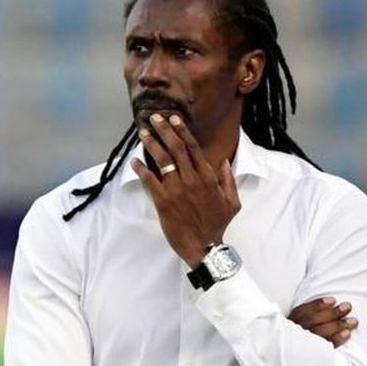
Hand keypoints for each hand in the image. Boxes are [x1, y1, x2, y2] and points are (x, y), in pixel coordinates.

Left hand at [130, 113, 240, 267]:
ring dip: (152, 144)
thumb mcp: (232, 203)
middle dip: (164, 130)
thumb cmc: (217, 225)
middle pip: (176, 148)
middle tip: (154, 118)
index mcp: (208, 177)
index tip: (173, 119)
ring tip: (143, 133)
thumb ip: (228, 180)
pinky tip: (134, 160)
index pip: (193, 148)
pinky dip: (141, 169)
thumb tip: (224, 162)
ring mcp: (177, 189)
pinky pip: (149, 180)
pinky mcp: (163, 201)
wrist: (204, 247)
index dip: (182, 131)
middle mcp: (192, 179)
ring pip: (162, 160)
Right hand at [237, 297, 356, 365]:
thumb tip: (314, 314)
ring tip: (352, 321)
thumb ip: (292, 327)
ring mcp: (297, 347)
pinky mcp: (305, 360)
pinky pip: (323, 349)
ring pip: (320, 332)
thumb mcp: (279, 337)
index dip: (317, 305)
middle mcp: (289, 336)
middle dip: (332, 313)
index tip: (331, 299)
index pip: (302, 312)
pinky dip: (336, 340)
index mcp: (283, 328)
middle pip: (314, 321)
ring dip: (338, 325)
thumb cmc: (276, 357)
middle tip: (348, 307)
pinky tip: (346, 336)